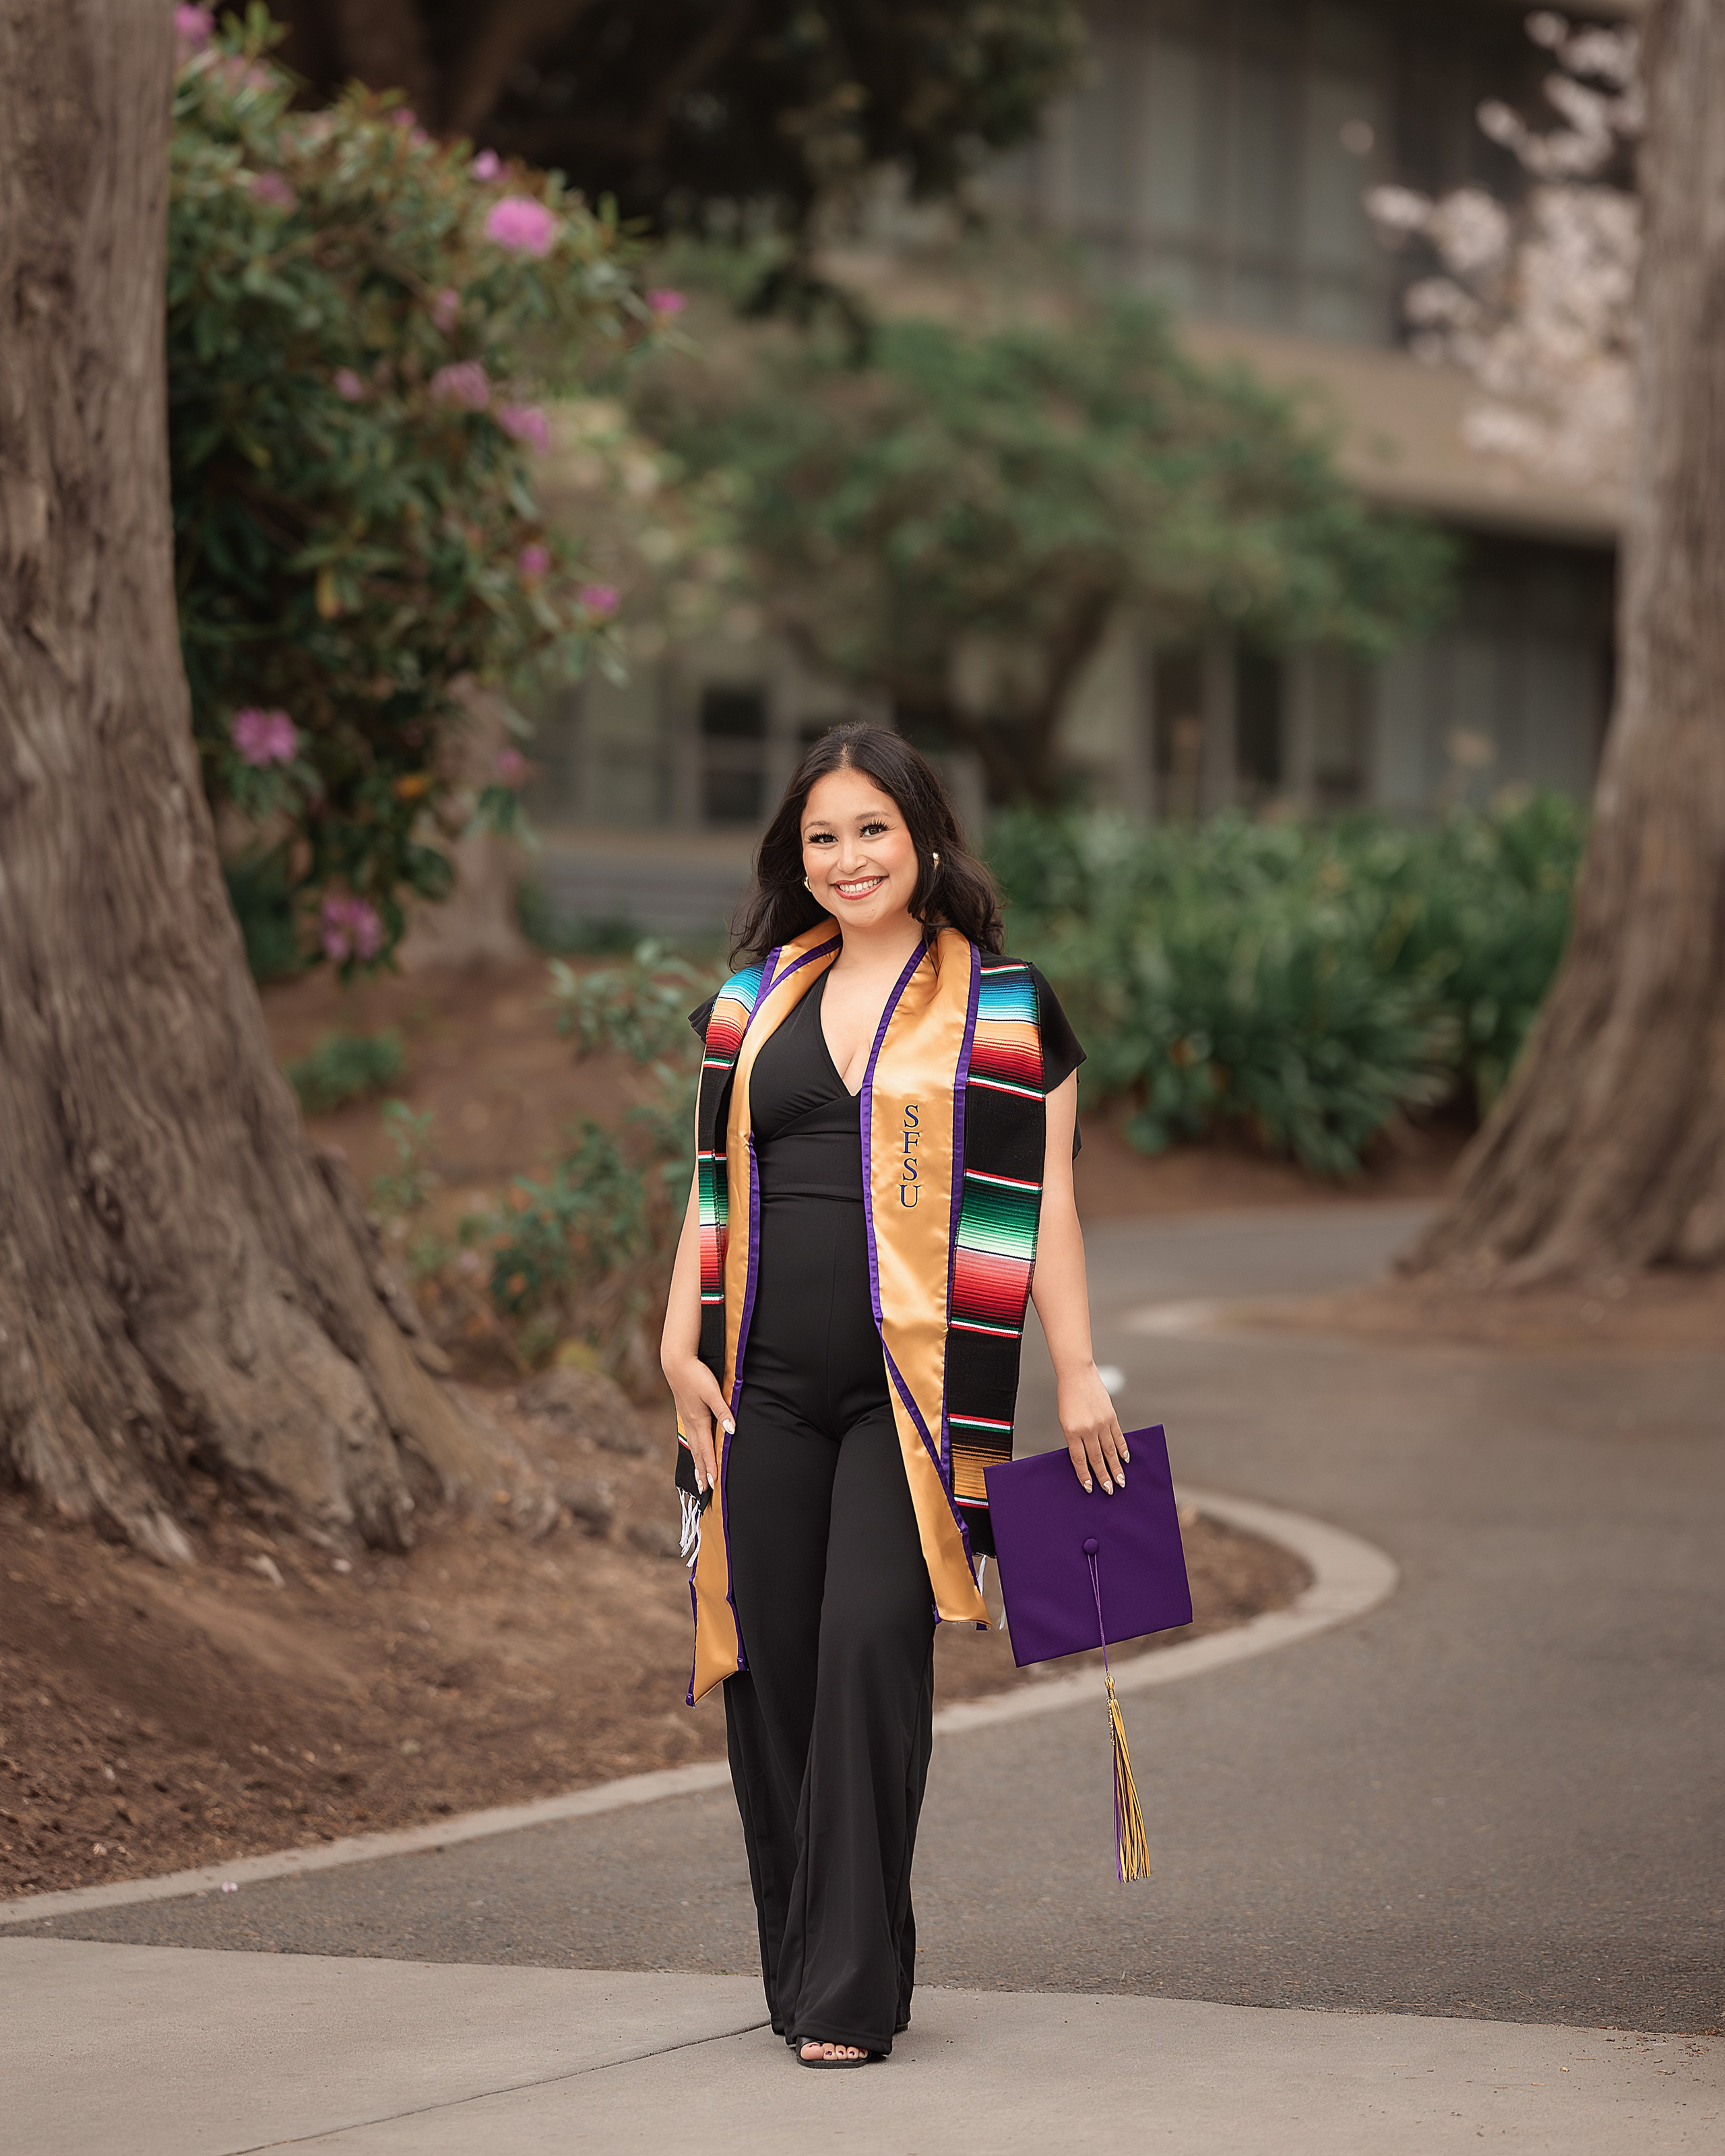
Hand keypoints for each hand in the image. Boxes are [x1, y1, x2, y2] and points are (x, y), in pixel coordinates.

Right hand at [663, 1351, 731, 1492]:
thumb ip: (723, 1411)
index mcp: (699, 1421)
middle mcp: (691, 1423)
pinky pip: (691, 1436)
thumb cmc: (696, 1375)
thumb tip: (731, 1431)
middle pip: (697, 1452)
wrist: (676, 1363)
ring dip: (697, 1462)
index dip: (710, 1467)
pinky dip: (693, 1449)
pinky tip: (694, 1450)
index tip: (712, 1483)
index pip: (706, 1449)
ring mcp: (687, 1418)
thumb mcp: (712, 1392)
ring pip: (693, 1445)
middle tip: (703, 1489)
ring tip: (698, 1477)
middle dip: (701, 1471)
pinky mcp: (685, 1412)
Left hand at [1058, 1363, 1128, 1494]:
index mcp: (1072, 1431)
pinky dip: (1122, 1449)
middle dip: (1104, 1476)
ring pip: (1110, 1450)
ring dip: (1116, 1467)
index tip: (1090, 1488)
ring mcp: (1101, 1422)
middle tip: (1110, 1490)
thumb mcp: (1066, 1420)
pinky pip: (1118, 1436)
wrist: (1077, 1375)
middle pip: (1097, 1458)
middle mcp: (1088, 1429)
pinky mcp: (1111, 1416)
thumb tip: (1086, 1457)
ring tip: (1121, 1481)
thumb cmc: (1068, 1398)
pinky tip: (1125, 1459)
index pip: (1079, 1459)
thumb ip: (1075, 1437)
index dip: (1085, 1475)